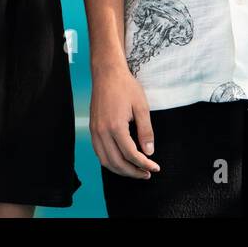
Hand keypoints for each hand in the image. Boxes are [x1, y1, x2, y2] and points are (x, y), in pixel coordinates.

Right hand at [90, 63, 160, 177]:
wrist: (107, 73)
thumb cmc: (125, 87)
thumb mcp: (141, 107)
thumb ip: (146, 131)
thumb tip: (149, 152)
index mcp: (115, 126)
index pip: (131, 154)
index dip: (144, 164)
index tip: (155, 167)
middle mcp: (102, 131)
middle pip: (117, 162)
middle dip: (133, 172)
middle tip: (146, 173)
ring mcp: (95, 131)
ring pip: (105, 161)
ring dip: (120, 170)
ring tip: (134, 171)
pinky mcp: (92, 128)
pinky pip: (99, 152)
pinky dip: (109, 161)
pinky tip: (120, 161)